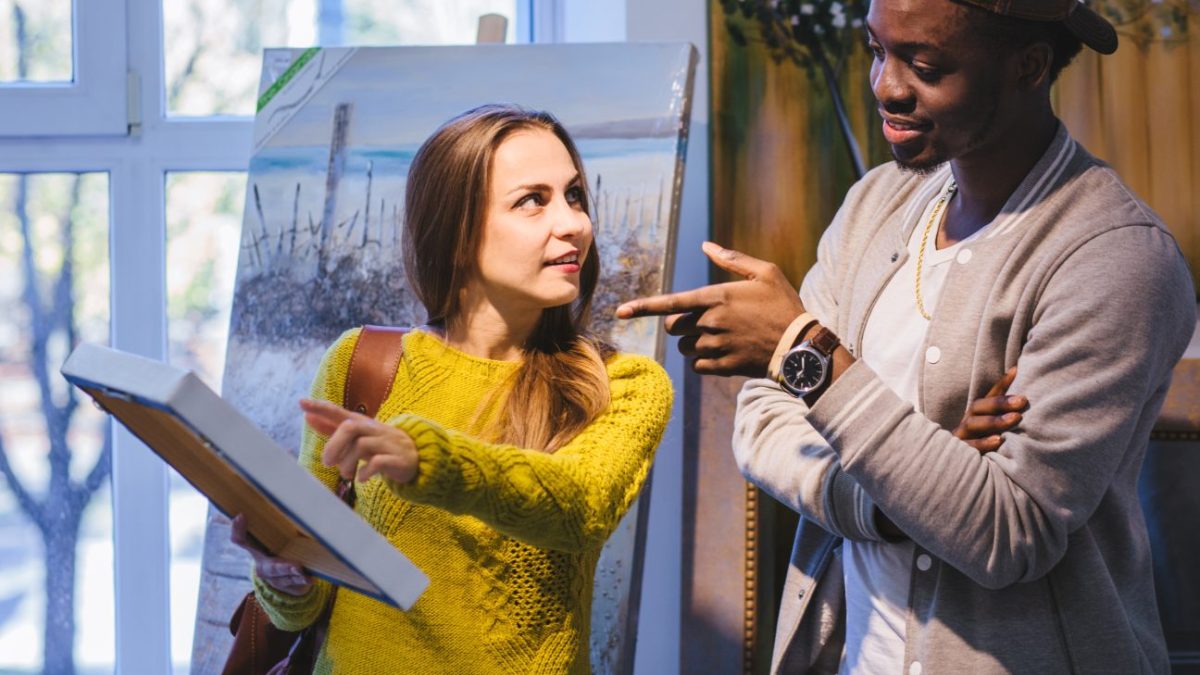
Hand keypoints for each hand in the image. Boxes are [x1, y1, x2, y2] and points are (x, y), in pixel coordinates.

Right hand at [230, 513, 312, 595]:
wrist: (285, 573)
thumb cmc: (283, 544)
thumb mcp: (281, 532)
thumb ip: (284, 518)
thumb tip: (299, 492)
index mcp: (257, 548)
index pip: (242, 540)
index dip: (238, 529)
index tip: (241, 515)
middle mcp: (261, 564)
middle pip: (269, 566)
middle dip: (282, 566)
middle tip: (294, 565)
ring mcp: (272, 579)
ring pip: (283, 578)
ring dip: (295, 575)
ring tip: (304, 572)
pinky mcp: (283, 587)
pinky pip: (292, 587)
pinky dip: (301, 583)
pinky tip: (310, 579)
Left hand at [300, 399, 418, 483]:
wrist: (416, 455)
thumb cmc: (379, 444)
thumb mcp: (356, 435)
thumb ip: (332, 427)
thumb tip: (306, 416)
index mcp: (361, 423)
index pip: (338, 411)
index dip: (320, 407)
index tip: (301, 403)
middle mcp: (373, 429)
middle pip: (350, 427)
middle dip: (334, 445)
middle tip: (327, 462)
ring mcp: (386, 443)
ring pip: (362, 445)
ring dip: (348, 463)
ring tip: (347, 474)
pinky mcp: (397, 459)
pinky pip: (378, 462)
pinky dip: (365, 472)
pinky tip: (361, 478)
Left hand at [615, 242, 803, 376]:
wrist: (801, 345)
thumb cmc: (784, 304)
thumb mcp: (765, 272)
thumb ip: (731, 259)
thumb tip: (705, 245)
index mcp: (716, 297)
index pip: (669, 302)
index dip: (642, 307)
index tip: (620, 311)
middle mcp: (710, 322)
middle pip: (672, 326)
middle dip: (679, 324)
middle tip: (704, 321)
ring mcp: (715, 347)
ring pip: (684, 347)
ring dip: (693, 342)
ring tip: (722, 336)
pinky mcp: (722, 367)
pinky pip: (696, 366)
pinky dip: (704, 360)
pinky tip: (724, 352)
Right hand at [952, 367, 1026, 453]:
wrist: (953, 469)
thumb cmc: (981, 443)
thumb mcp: (992, 426)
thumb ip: (1005, 408)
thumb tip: (1020, 376)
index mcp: (976, 414)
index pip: (989, 396)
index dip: (1002, 383)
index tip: (1017, 371)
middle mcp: (968, 422)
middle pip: (979, 407)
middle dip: (1001, 403)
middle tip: (1023, 400)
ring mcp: (962, 436)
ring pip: (974, 424)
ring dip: (995, 421)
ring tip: (1015, 419)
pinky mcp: (960, 452)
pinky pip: (970, 447)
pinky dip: (983, 443)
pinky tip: (998, 441)